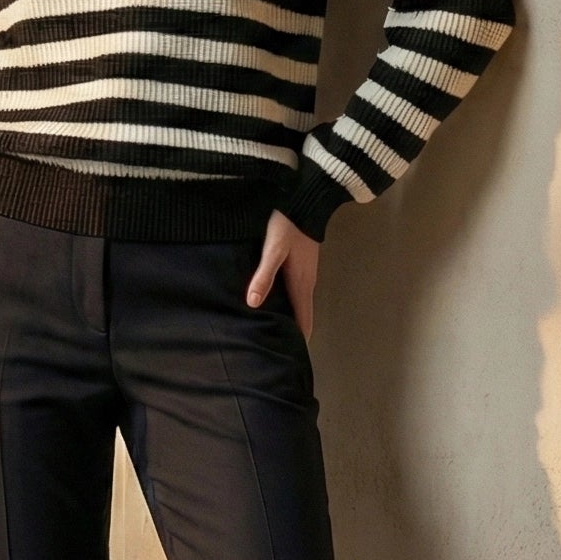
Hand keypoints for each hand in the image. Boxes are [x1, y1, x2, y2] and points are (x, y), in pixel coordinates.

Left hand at [247, 210, 316, 338]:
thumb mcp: (273, 250)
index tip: (291, 358)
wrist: (306, 201)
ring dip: (288, 318)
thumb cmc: (288, 225)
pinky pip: (294, 292)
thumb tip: (253, 304)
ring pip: (297, 304)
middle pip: (301, 316)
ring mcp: (305, 274)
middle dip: (292, 333)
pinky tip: (272, 304)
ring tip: (271, 332)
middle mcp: (306, 283)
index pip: (304, 321)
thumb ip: (264, 275)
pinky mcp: (299, 265)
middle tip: (276, 350)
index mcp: (301, 285)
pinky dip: (286, 303)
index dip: (299, 340)